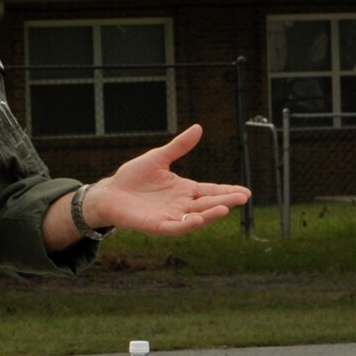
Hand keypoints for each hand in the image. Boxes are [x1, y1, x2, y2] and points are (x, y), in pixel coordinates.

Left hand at [85, 124, 252, 234]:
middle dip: (226, 201)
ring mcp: (171, 216)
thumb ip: (179, 146)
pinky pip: (176, 227)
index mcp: (184, 190)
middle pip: (208, 203)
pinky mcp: (157, 225)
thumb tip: (198, 128)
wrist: (110, 192)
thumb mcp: (159, 157)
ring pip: (196, 217)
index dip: (227, 191)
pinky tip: (199, 219)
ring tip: (226, 208)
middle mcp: (181, 205)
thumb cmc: (133, 177)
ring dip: (211, 214)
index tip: (245, 192)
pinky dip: (188, 224)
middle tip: (244, 197)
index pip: (211, 190)